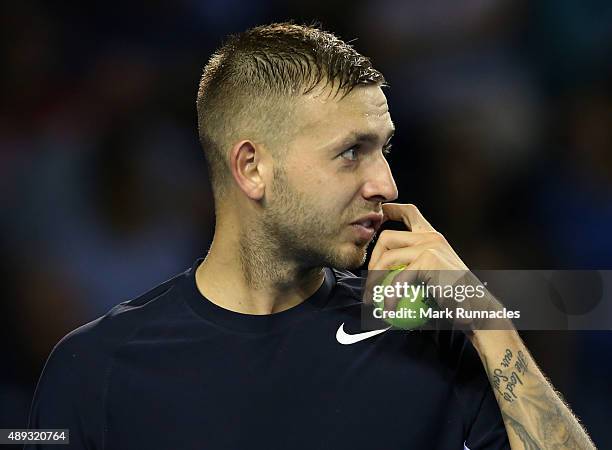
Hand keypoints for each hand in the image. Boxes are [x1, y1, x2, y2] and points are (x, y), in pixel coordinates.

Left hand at [365, 203, 496, 328]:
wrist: (476, 308)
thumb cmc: (453, 299)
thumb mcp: (431, 277)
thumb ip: (412, 268)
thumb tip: (381, 274)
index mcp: (432, 236)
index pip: (409, 213)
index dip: (389, 211)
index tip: (375, 218)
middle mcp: (431, 236)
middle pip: (387, 237)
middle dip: (372, 259)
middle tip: (369, 283)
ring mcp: (430, 245)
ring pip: (387, 256)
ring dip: (374, 279)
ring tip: (371, 299)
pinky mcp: (428, 259)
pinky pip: (397, 278)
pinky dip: (389, 295)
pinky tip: (387, 308)